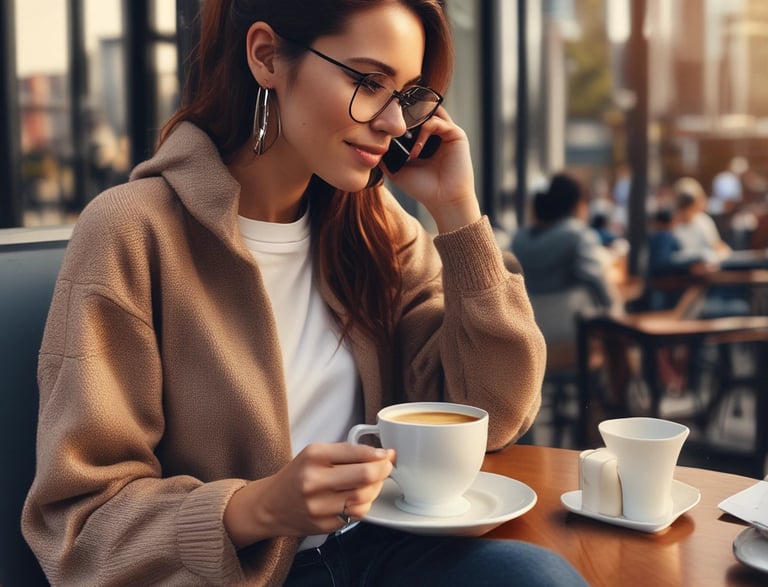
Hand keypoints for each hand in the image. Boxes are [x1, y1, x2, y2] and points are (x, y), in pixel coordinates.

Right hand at [223, 442, 394, 548]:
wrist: (271, 505)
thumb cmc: (297, 476)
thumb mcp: (315, 453)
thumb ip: (346, 453)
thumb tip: (380, 455)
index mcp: (313, 456)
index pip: (356, 453)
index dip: (379, 455)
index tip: (389, 454)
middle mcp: (314, 481)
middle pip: (364, 477)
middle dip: (383, 471)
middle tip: (387, 467)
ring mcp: (318, 506)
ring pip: (363, 498)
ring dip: (376, 489)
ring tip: (374, 482)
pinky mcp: (323, 525)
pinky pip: (355, 515)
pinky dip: (364, 505)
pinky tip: (360, 497)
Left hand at [383, 107, 480, 232]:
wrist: (443, 201)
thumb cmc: (422, 188)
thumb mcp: (396, 170)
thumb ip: (386, 155)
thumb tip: (368, 144)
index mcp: (425, 140)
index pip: (412, 118)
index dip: (398, 119)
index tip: (383, 125)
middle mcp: (437, 134)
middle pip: (421, 110)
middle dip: (405, 115)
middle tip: (390, 125)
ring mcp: (448, 133)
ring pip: (429, 112)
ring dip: (413, 123)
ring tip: (403, 139)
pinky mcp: (457, 135)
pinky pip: (438, 122)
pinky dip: (424, 132)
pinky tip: (416, 151)